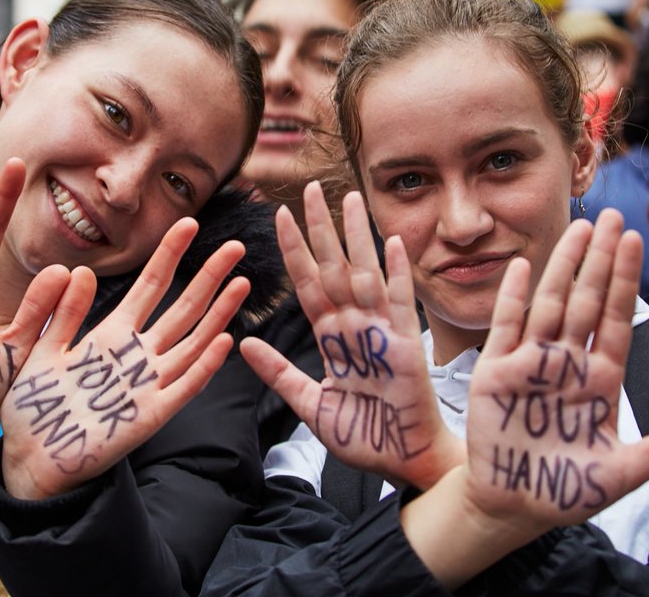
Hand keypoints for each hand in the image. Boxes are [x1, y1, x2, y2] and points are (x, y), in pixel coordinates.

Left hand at [0, 217, 249, 499]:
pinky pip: (183, 387)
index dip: (170, 254)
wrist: (30, 460)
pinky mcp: (151, 415)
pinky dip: (203, 366)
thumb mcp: (43, 348)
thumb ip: (63, 312)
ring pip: (193, 341)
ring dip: (218, 314)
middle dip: (209, 276)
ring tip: (241, 283)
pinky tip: (223, 341)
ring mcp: (148, 384)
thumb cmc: (34, 406)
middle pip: (183, 307)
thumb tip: (79, 269)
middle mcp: (137, 354)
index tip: (189, 223)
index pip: (151, 285)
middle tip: (236, 246)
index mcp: (112, 334)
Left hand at [241, 182, 463, 490]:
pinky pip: (400, 302)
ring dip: (356, 236)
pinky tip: (391, 242)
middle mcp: (354, 326)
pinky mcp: (405, 345)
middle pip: (333, 266)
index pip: (307, 283)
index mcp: (331, 338)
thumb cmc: (362, 436)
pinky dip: (397, 273)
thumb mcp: (309, 404)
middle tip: (310, 187)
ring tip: (348, 198)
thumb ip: (279, 373)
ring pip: (364, 273)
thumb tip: (242, 345)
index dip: (293, 250)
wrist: (402, 461)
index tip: (279, 216)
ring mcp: (381, 331)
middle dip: (321, 228)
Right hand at [465, 209, 648, 533]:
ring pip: (551, 303)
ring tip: (578, 228)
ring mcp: (531, 364)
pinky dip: (514, 297)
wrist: (516, 507)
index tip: (634, 240)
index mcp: (601, 380)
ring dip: (563, 265)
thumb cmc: (570, 491)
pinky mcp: (496, 373)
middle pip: (586, 299)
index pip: (616, 318)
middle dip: (599, 258)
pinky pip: (506, 326)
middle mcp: (568, 363)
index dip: (624, 279)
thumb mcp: (626, 472)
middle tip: (611, 215)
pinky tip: (524, 267)